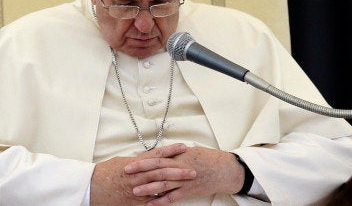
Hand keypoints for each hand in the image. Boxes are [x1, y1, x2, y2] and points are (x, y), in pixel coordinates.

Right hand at [90, 143, 196, 204]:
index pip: (157, 154)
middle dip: (179, 169)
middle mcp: (138, 174)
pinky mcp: (134, 200)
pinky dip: (163, 199)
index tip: (184, 147)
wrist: (91, 186)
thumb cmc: (105, 173)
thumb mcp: (121, 162)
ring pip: (159, 185)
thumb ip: (137, 161)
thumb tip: (149, 158)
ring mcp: (137, 188)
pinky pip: (151, 200)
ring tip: (188, 181)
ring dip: (175, 183)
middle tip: (193, 169)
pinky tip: (174, 197)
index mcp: (135, 162)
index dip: (171, 151)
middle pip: (162, 170)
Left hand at [125, 146, 244, 204]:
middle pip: (158, 170)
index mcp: (181, 156)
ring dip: (148, 188)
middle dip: (141, 172)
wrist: (225, 170)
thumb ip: (176, 153)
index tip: (130, 163)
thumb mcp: (192, 151)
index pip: (158, 157)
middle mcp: (181, 168)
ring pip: (163, 185)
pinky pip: (173, 197)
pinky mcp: (190, 191)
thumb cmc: (209, 158)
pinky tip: (151, 204)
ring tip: (135, 191)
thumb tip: (162, 153)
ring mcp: (185, 181)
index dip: (143, 160)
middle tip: (126, 173)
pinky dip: (161, 201)